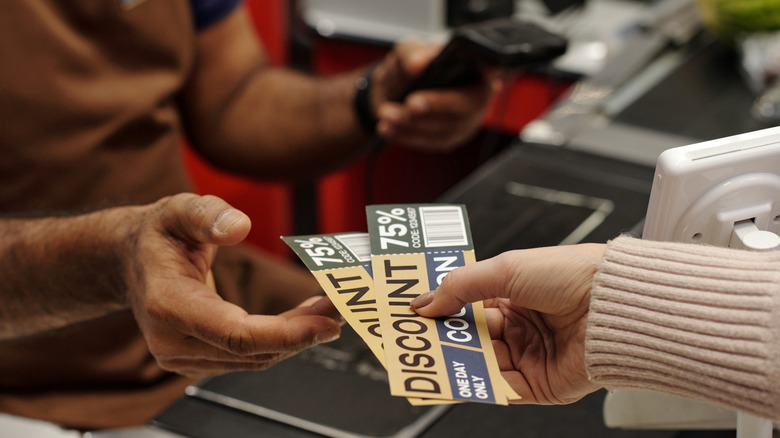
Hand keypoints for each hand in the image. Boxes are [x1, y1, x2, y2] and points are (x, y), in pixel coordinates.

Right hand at [124, 194, 341, 378]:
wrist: (130, 262)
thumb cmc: (158, 235)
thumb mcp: (178, 209)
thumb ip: (206, 214)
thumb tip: (239, 226)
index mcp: (167, 305)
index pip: (235, 334)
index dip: (287, 333)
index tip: (329, 322)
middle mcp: (173, 341)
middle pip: (253, 349)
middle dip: (306, 330)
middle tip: (347, 302)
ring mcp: (184, 356)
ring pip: (256, 357)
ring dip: (300, 335)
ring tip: (334, 305)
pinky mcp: (200, 360)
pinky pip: (251, 355)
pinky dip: (284, 338)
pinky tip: (309, 316)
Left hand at [372, 40, 496, 150]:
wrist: (394, 91)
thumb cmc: (410, 68)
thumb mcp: (407, 51)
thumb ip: (411, 54)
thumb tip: (418, 65)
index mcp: (476, 68)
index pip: (490, 72)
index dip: (486, 76)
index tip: (454, 86)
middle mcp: (478, 96)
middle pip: (465, 107)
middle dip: (435, 107)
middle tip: (409, 103)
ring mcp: (466, 122)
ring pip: (445, 130)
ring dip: (413, 125)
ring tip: (386, 114)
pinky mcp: (450, 140)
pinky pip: (431, 143)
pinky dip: (407, 136)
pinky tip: (387, 128)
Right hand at [411, 244, 605, 403]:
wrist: (615, 306)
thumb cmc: (574, 276)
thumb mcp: (507, 269)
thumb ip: (461, 286)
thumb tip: (426, 300)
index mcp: (515, 294)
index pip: (468, 305)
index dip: (442, 308)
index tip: (416, 312)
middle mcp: (521, 325)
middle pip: (470, 336)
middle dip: (444, 337)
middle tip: (416, 337)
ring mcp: (529, 355)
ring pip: (480, 363)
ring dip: (457, 360)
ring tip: (434, 355)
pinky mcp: (538, 384)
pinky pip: (500, 387)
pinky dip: (479, 383)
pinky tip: (462, 374)